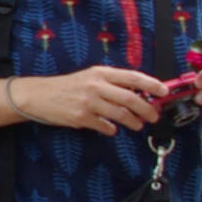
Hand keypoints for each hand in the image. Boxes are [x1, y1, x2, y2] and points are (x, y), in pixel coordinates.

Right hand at [14, 67, 166, 134]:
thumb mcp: (88, 77)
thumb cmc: (65, 87)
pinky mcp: (81, 117)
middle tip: (153, 116)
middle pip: (131, 98)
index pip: (132, 77)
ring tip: (137, 124)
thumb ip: (110, 83)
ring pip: (121, 114)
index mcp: (100, 73)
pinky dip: (112, 129)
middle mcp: (96, 85)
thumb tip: (137, 93)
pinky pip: (105, 126)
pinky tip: (112, 129)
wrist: (38, 95)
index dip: (151, 84)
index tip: (163, 91)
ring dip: (133, 121)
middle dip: (147, 109)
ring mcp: (88, 102)